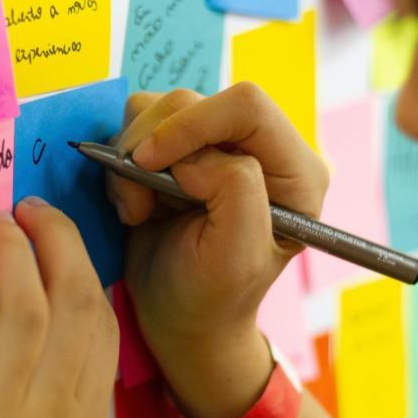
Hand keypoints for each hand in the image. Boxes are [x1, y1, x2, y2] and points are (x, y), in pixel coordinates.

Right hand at [107, 84, 329, 417]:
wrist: (180, 316)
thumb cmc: (212, 296)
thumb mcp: (235, 257)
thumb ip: (234, 191)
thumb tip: (194, 157)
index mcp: (295, 171)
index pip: (246, 106)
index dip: (190, 124)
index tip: (148, 163)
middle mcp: (259, 148)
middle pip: (193, 100)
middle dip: (153, 146)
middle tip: (139, 202)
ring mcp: (215, 145)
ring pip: (159, 107)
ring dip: (132, 157)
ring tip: (139, 209)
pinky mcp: (179, 149)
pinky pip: (137, 124)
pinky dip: (122, 162)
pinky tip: (136, 203)